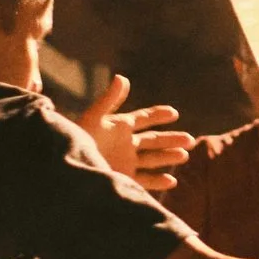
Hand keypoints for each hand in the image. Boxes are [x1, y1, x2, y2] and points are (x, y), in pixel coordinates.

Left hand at [76, 74, 194, 191]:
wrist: (68, 170)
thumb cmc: (78, 140)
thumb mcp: (94, 118)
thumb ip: (110, 99)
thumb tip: (122, 77)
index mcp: (119, 126)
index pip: (144, 118)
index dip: (158, 114)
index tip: (174, 113)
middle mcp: (124, 144)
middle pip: (153, 140)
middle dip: (171, 139)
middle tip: (190, 139)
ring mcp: (125, 162)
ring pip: (153, 159)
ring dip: (168, 157)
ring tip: (184, 155)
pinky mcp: (123, 178)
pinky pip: (145, 180)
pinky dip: (158, 181)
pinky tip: (171, 181)